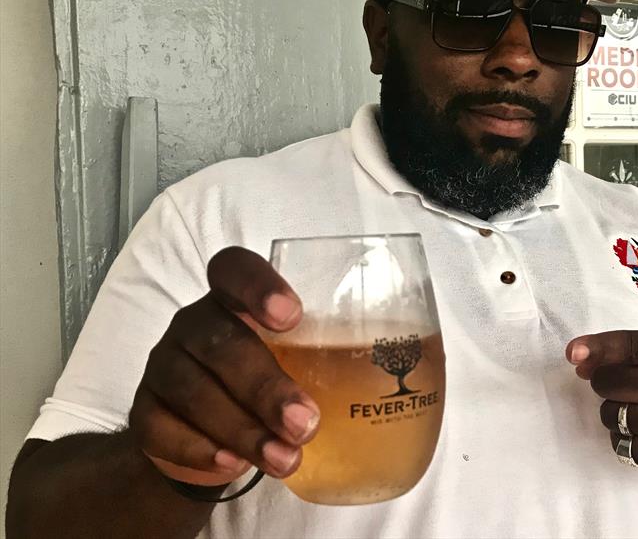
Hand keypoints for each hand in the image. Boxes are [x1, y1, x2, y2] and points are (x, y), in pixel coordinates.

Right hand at [129, 247, 319, 486]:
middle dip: (264, 385)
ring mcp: (164, 365)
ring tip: (285, 458)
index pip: (234, 269)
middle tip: (306, 423)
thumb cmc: (265, 383)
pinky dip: (199, 449)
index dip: (258, 285)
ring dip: (243, 429)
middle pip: (219, 341)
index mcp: (233, 299)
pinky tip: (233, 465)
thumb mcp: (296, 361)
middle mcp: (195, 323)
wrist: (206, 435)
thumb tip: (396, 371)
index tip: (293, 317)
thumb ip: (326, 356)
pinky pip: (160, 428)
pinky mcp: (144, 410)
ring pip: (192, 389)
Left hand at [565, 329, 637, 472]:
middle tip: (621, 385)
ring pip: (612, 416)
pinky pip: (625, 446)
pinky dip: (624, 436)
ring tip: (635, 406)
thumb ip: (627, 347)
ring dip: (612, 411)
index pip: (628, 346)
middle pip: (610, 383)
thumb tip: (578, 359)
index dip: (595, 349)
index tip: (572, 354)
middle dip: (605, 382)